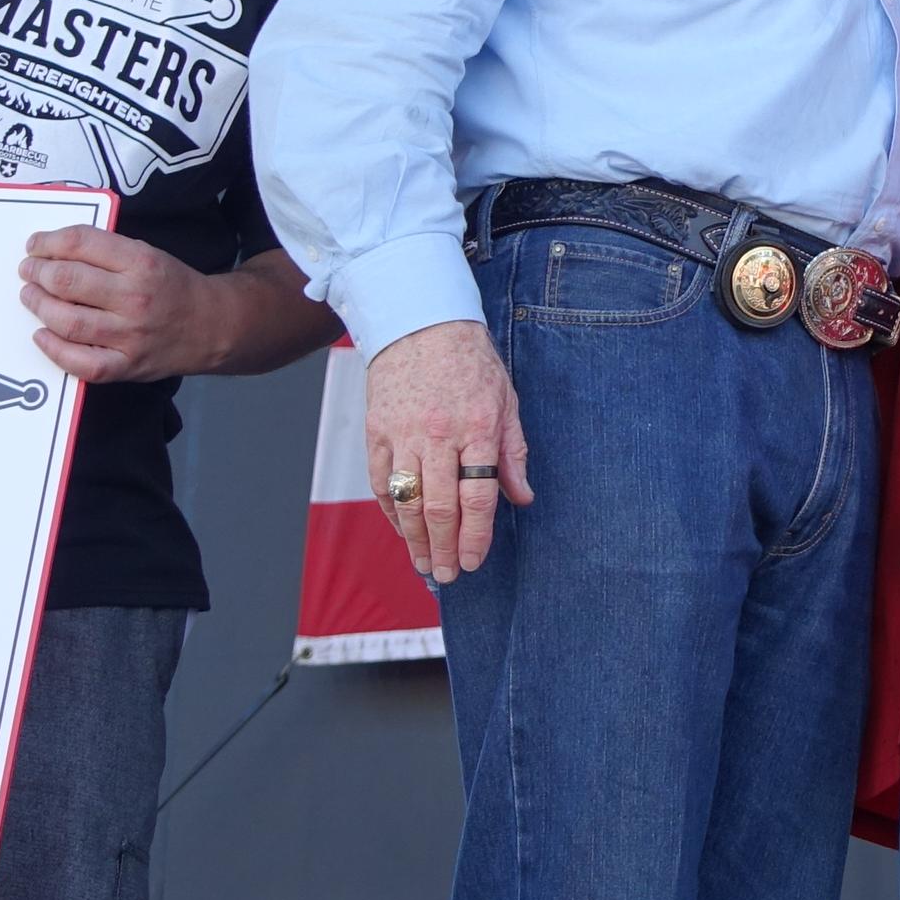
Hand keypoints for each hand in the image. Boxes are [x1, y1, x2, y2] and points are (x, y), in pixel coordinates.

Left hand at [20, 225, 225, 384]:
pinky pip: (78, 361)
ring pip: (66, 320)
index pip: (81, 243)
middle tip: (28, 270)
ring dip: (38, 306)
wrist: (213, 326)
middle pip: (66, 280)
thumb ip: (107, 251)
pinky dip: (52, 348)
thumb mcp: (150, 254)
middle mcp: (134, 297)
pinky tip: (42, 335)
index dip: (48, 242)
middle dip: (37, 272)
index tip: (35, 245)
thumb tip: (57, 251)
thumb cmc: (174, 287)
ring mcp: (129, 335)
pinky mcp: (124, 365)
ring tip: (31, 296)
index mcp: (142, 262)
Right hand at [362, 319, 531, 584]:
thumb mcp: (506, 400)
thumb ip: (513, 453)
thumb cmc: (471, 363)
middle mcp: (439, 434)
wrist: (421, 324)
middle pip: (441, 506)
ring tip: (425, 564)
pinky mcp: (376, 432)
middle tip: (449, 575)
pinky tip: (402, 531)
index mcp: (479, 427)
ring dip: (416, 540)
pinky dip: (391, 513)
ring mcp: (403, 434)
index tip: (475, 561)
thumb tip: (523, 498)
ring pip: (407, 501)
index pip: (479, 495)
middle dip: (445, 548)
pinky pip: (380, 484)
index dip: (476, 535)